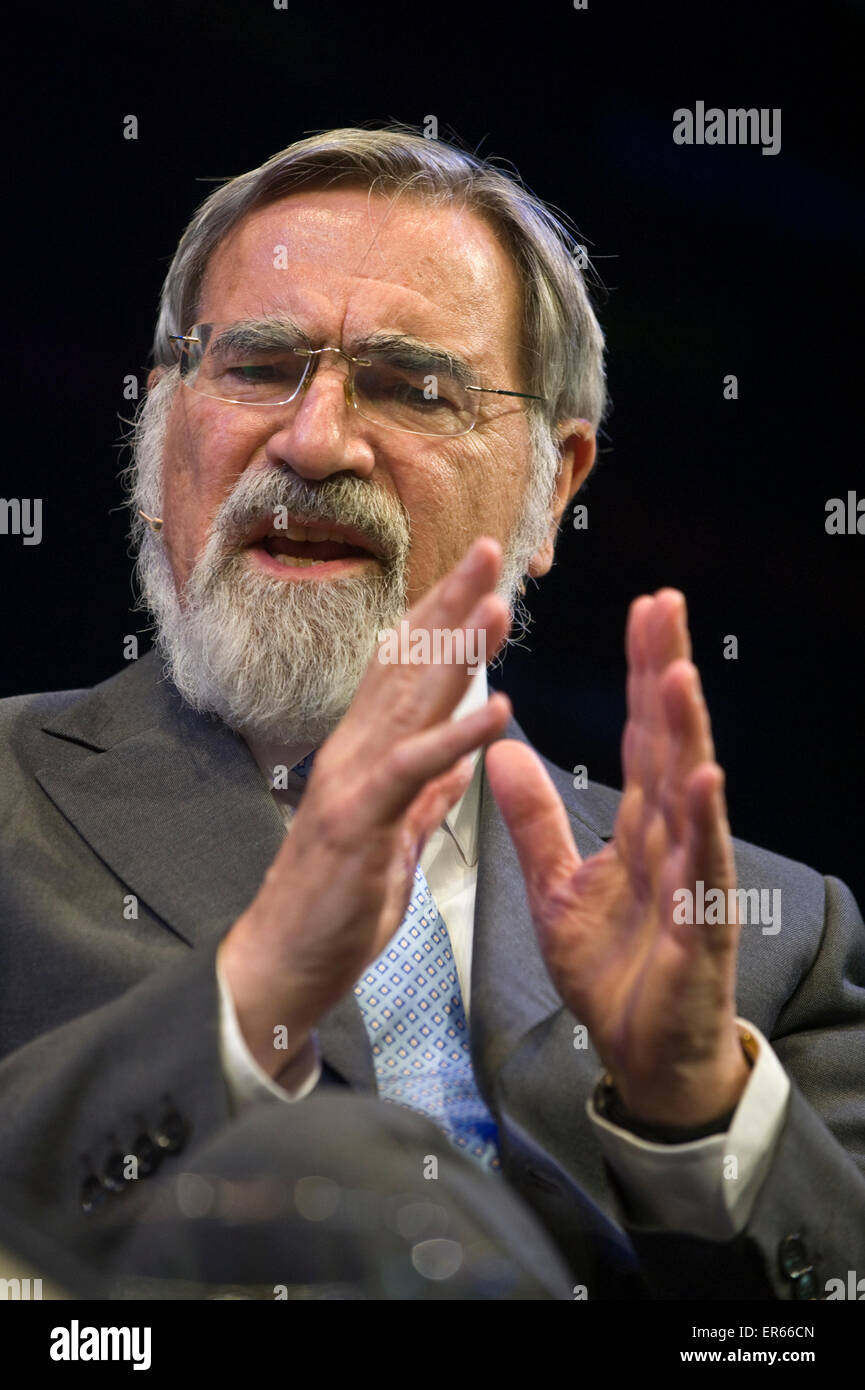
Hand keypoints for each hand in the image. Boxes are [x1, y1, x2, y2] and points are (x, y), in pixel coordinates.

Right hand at [219, 537, 511, 1080]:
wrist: (280, 967)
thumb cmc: (335, 908)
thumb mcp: (395, 844)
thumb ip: (425, 799)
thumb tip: (458, 765)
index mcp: (367, 756)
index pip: (407, 674)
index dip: (445, 623)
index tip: (485, 585)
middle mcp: (354, 753)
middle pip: (408, 665)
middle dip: (451, 605)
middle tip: (491, 550)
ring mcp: (352, 781)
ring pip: (410, 701)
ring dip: (457, 650)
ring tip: (499, 604)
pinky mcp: (357, 820)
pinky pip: (413, 769)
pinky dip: (456, 737)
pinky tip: (499, 709)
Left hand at [485, 589, 749, 1127]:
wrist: (641, 1053)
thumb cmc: (614, 969)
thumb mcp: (554, 885)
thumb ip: (535, 818)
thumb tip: (505, 751)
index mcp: (638, 824)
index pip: (638, 735)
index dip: (638, 673)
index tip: (641, 612)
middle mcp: (671, 836)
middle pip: (667, 743)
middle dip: (664, 673)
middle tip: (665, 606)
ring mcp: (689, 876)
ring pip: (689, 792)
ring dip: (684, 732)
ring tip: (676, 671)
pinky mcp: (698, 924)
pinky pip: (700, 866)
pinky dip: (702, 820)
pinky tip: (702, 775)